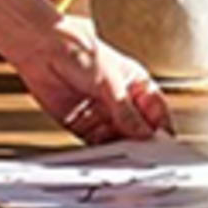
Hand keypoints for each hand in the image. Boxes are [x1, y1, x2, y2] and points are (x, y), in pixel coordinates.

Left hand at [26, 28, 173, 146]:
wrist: (45, 51)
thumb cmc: (80, 51)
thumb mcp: (111, 83)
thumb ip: (127, 112)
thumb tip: (144, 133)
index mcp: (136, 84)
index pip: (156, 112)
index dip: (161, 128)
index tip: (162, 144)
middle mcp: (121, 101)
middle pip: (139, 130)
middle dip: (142, 143)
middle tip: (145, 155)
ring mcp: (103, 114)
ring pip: (120, 139)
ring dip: (123, 149)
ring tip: (126, 157)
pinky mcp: (84, 125)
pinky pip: (98, 144)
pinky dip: (103, 152)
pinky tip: (107, 155)